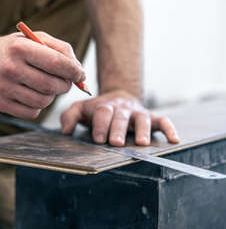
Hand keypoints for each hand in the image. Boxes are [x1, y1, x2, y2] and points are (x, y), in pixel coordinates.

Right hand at [0, 32, 84, 118]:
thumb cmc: (12, 49)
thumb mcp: (33, 38)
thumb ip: (60, 49)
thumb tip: (79, 71)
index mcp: (19, 47)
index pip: (56, 63)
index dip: (74, 71)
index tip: (80, 75)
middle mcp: (9, 68)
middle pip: (52, 85)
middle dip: (65, 85)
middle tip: (64, 81)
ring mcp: (3, 87)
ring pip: (43, 101)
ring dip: (51, 96)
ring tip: (45, 86)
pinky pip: (32, 112)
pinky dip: (37, 106)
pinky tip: (31, 94)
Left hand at [60, 90, 179, 145]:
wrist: (117, 96)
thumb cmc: (96, 109)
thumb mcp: (80, 109)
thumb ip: (69, 116)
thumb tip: (65, 130)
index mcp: (104, 107)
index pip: (102, 114)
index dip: (100, 125)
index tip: (98, 139)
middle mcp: (122, 109)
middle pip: (121, 117)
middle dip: (118, 129)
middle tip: (115, 143)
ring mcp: (137, 112)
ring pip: (142, 119)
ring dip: (142, 130)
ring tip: (141, 143)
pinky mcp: (151, 117)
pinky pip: (162, 121)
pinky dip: (169, 128)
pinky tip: (174, 139)